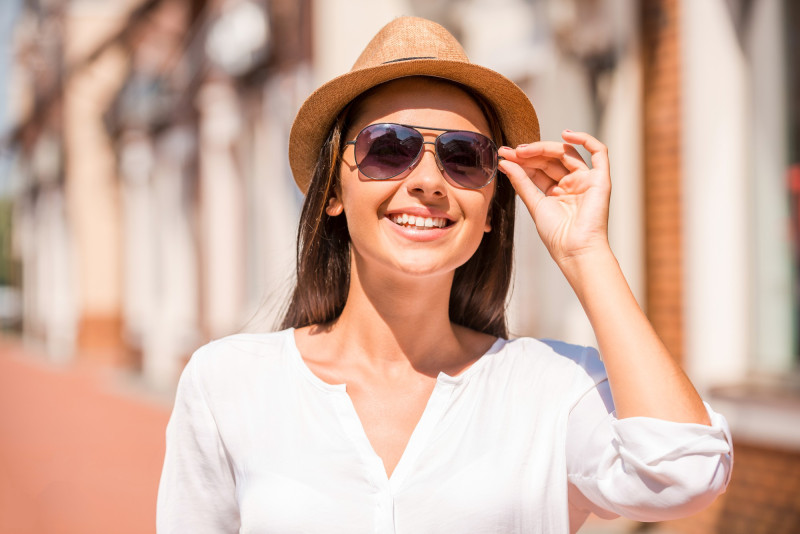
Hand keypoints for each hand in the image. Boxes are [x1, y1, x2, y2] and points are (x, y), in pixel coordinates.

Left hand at [498, 130, 610, 264]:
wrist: (574, 250)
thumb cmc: (557, 235)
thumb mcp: (534, 204)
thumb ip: (521, 182)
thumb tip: (505, 162)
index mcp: (557, 191)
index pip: (538, 169)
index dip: (522, 160)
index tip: (504, 155)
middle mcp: (572, 184)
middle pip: (551, 159)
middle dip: (529, 154)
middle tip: (510, 151)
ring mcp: (586, 180)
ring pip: (567, 153)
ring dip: (545, 148)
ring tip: (524, 149)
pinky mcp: (600, 180)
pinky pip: (599, 153)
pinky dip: (586, 139)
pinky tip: (566, 134)